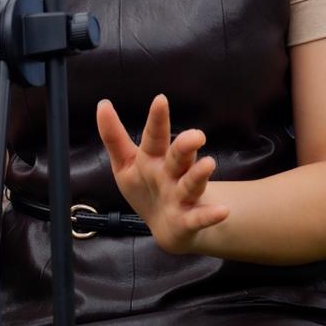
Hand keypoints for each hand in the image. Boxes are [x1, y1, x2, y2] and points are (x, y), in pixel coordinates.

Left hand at [96, 93, 228, 254]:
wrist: (168, 227)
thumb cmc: (146, 187)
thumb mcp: (125, 163)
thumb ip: (114, 137)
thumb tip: (102, 104)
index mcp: (153, 157)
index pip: (154, 135)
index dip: (157, 119)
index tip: (160, 99)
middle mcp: (171, 173)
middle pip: (178, 156)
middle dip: (185, 145)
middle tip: (195, 135)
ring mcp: (182, 195)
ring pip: (191, 183)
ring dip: (200, 174)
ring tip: (208, 164)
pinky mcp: (188, 219)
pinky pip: (200, 217)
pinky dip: (210, 214)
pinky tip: (222, 210)